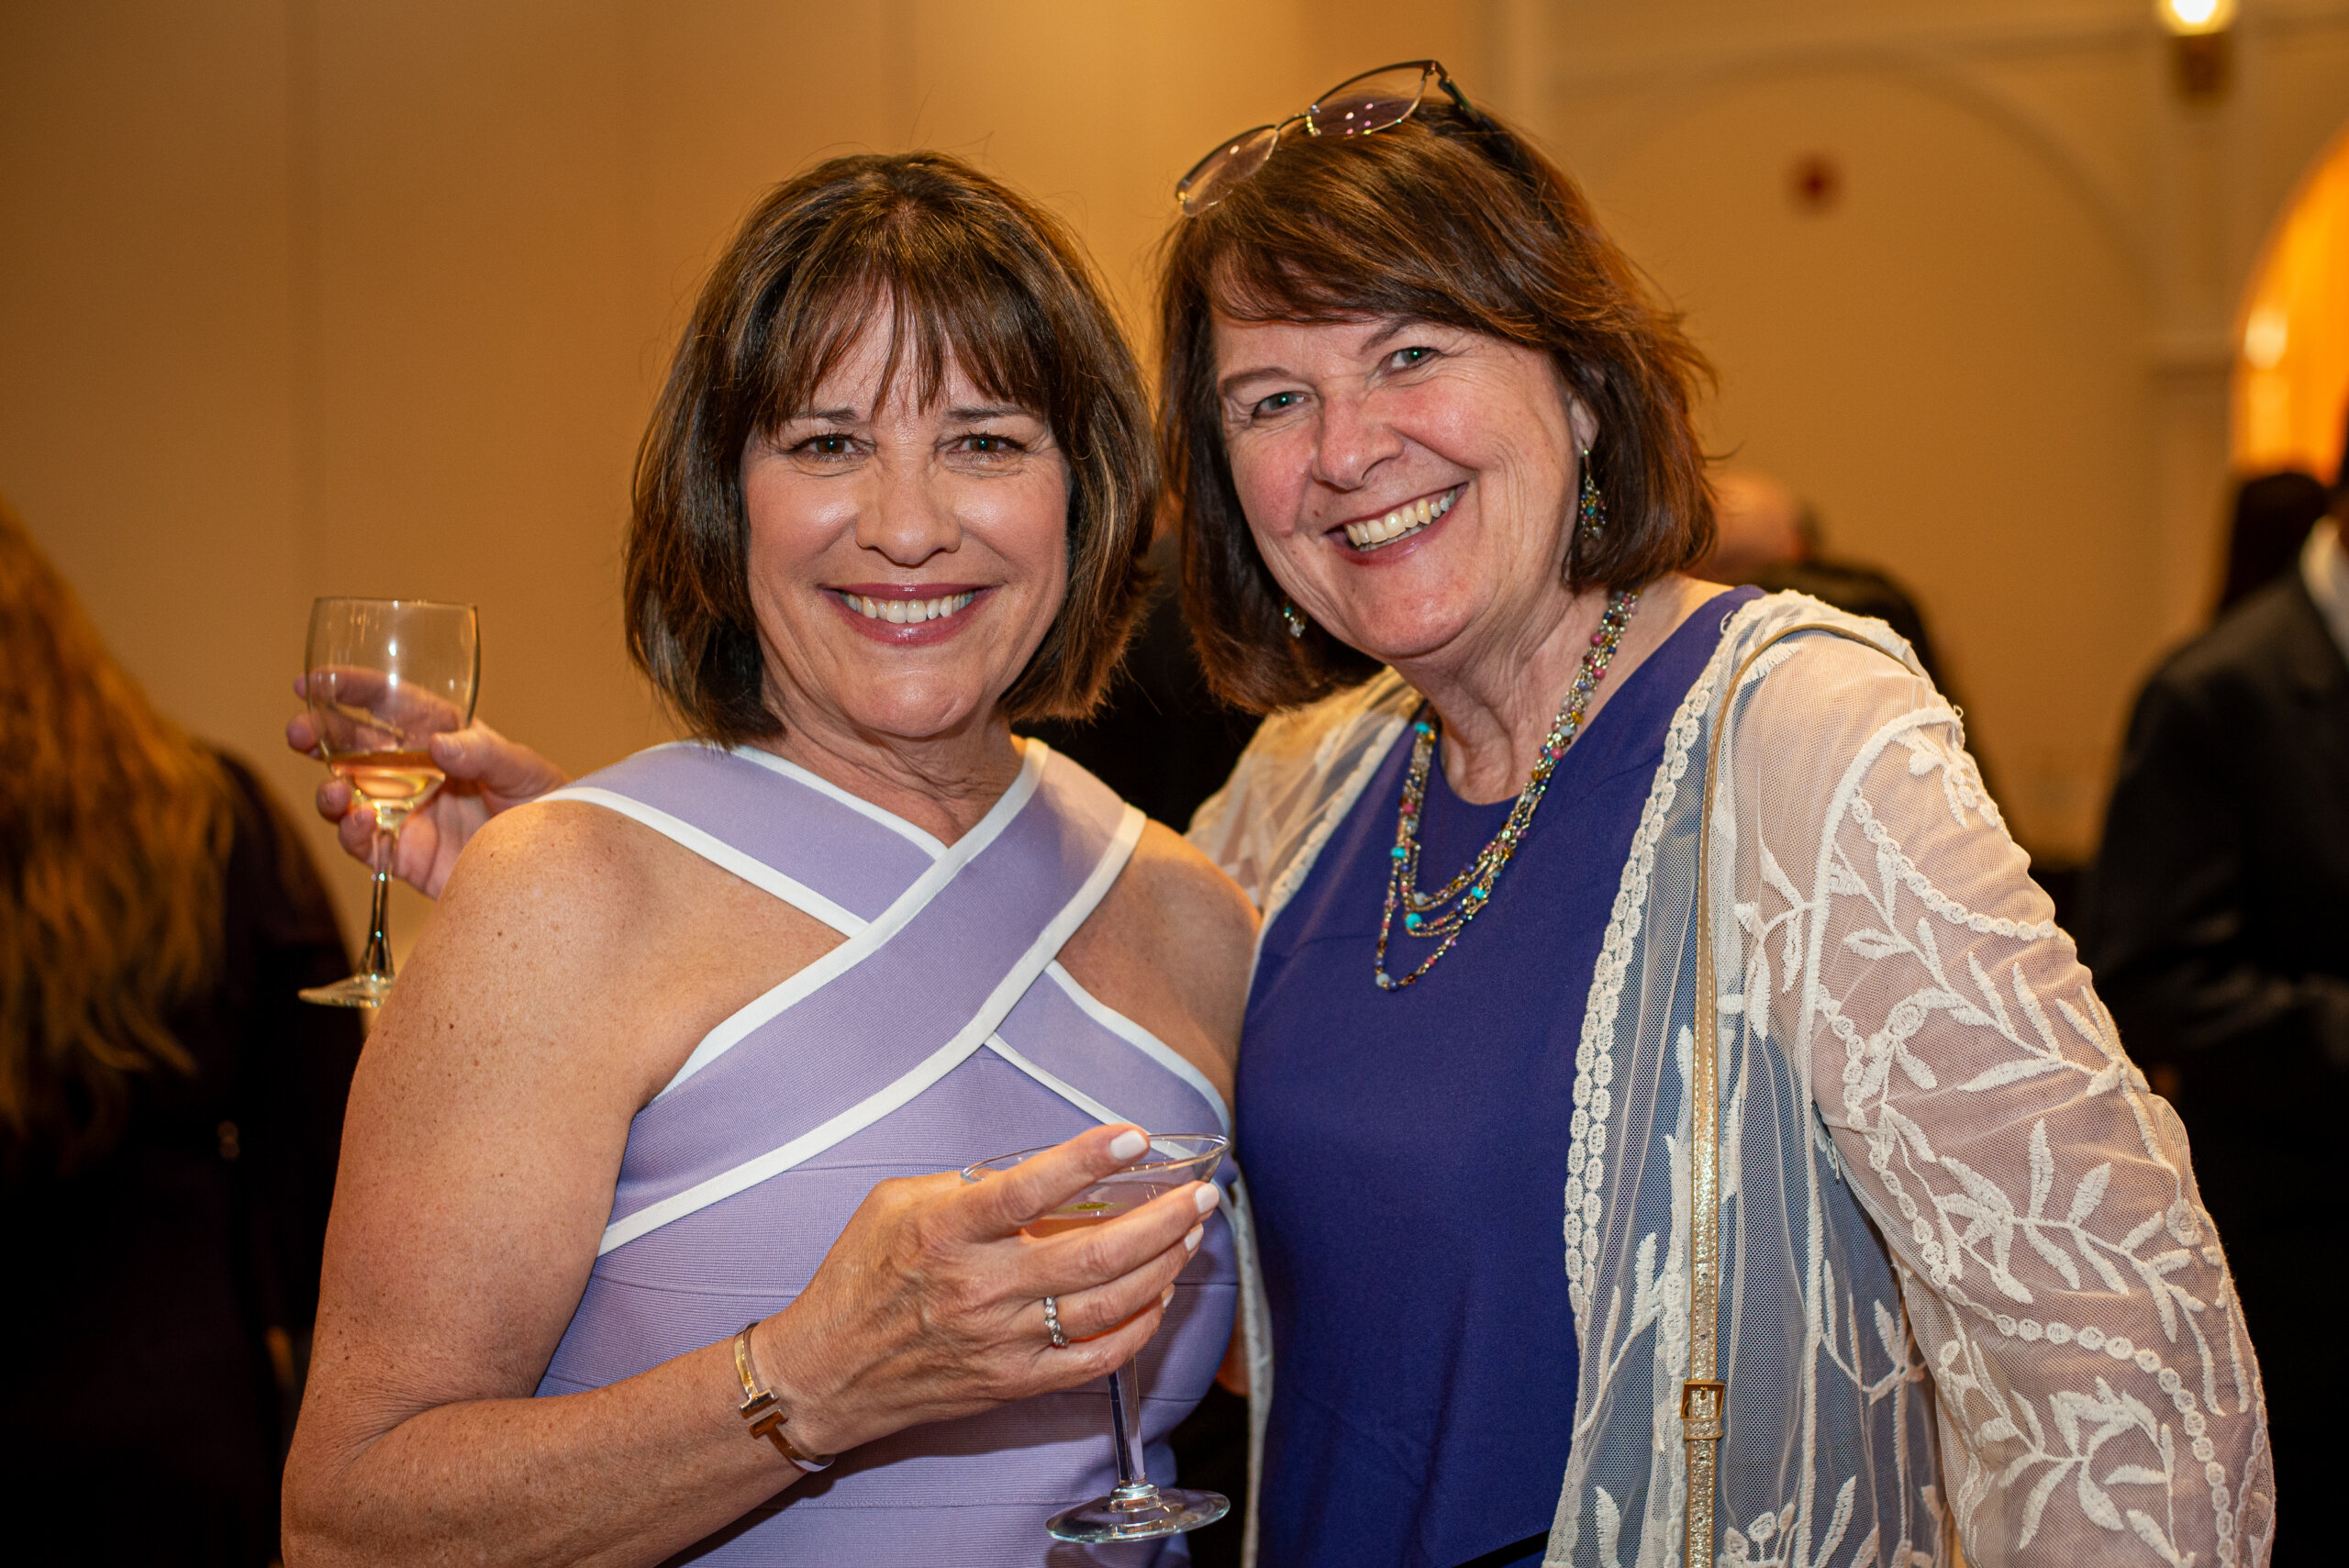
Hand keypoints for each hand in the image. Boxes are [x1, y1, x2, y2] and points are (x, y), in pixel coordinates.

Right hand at [288, 677, 570, 899]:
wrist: (555, 869)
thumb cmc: (548, 806)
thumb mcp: (525, 771)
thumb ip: (485, 754)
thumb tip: (440, 745)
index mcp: (442, 736)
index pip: (392, 705)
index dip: (354, 690)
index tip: (313, 680)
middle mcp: (415, 772)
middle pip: (355, 748)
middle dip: (321, 737)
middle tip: (298, 732)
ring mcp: (405, 812)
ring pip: (348, 796)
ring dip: (330, 791)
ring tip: (334, 791)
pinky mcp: (404, 854)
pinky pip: (365, 843)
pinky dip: (353, 833)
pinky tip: (359, 822)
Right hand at [753, 1124, 1219, 1457]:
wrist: (825, 1373)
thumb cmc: (860, 1277)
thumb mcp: (896, 1204)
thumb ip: (967, 1185)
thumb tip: (1039, 1175)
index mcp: (948, 1231)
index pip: (1030, 1189)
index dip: (1088, 1159)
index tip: (1134, 1136)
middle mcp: (981, 1287)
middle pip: (1094, 1255)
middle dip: (1160, 1220)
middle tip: (1200, 1194)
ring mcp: (1002, 1341)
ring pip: (1106, 1305)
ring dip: (1162, 1267)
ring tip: (1190, 1235)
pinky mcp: (1014, 1382)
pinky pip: (1095, 1360)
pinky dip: (1139, 1328)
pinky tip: (1158, 1296)